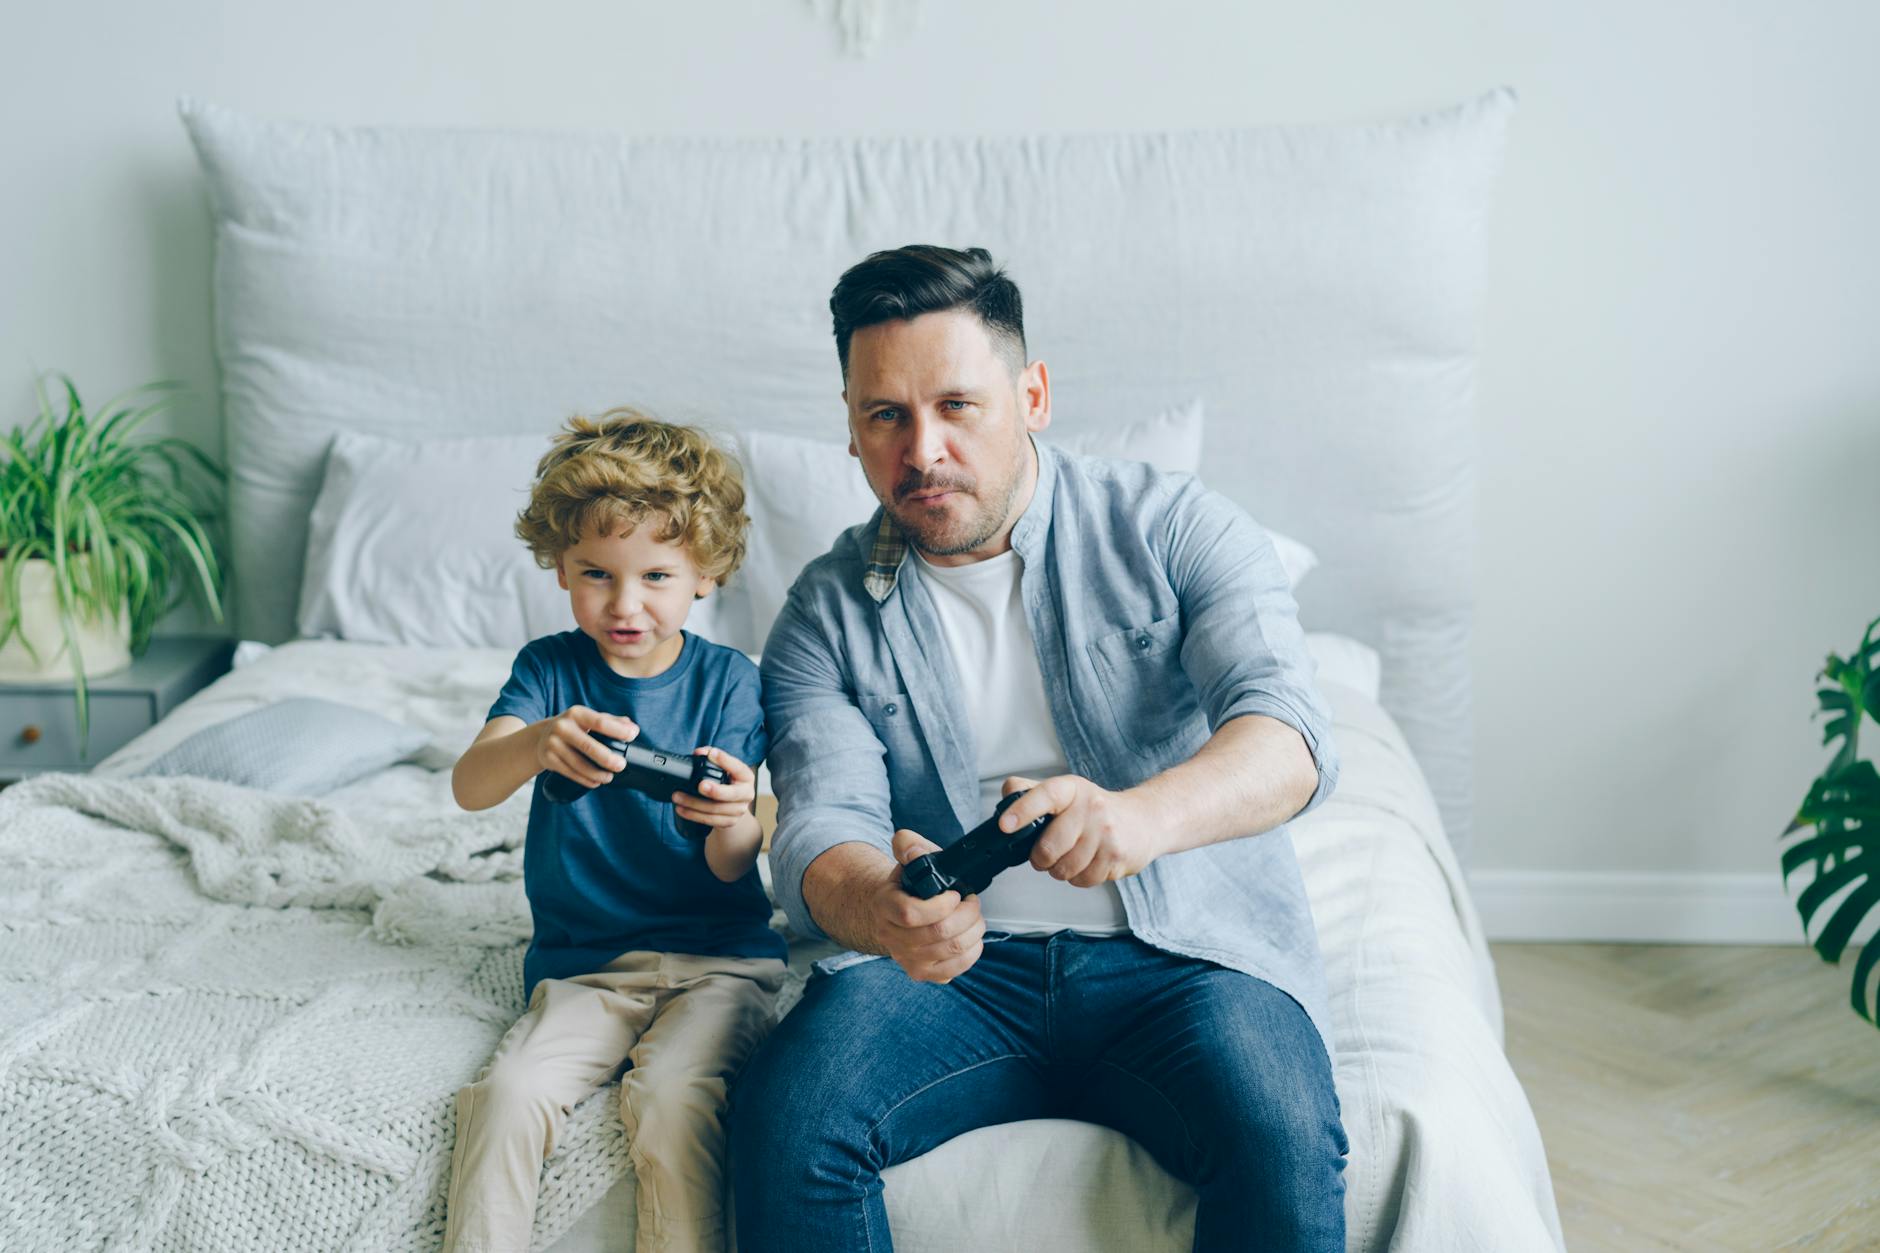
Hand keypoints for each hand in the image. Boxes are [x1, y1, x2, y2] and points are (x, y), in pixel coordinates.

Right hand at [535, 706, 638, 789]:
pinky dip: (585, 780)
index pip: (600, 722)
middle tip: (621, 765)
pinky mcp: (548, 759)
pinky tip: (595, 782)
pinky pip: (570, 773)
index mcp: (576, 713)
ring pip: (579, 764)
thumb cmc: (573, 727)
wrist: (541, 736)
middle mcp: (562, 727)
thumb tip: (633, 728)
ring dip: (597, 774)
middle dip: (608, 758)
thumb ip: (611, 721)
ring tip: (609, 777)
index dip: (618, 730)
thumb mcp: (588, 718)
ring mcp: (553, 743)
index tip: (632, 736)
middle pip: (588, 746)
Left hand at [674, 746, 755, 828]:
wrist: (735, 805)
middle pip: (731, 794)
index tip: (712, 753)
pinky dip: (693, 815)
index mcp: (746, 777)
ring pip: (715, 809)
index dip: (725, 760)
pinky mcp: (728, 822)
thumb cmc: (727, 781)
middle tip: (701, 785)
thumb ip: (711, 755)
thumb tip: (699, 753)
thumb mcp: (724, 767)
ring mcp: (738, 810)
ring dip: (694, 803)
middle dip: (715, 790)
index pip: (738, 767)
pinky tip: (681, 809)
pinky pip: (709, 820)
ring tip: (678, 797)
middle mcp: (746, 794)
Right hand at [874, 829, 985, 983]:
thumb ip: (908, 845)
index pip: (910, 913)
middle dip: (967, 915)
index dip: (940, 905)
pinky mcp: (921, 973)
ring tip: (974, 918)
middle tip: (971, 903)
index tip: (954, 895)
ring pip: (950, 951)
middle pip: (938, 933)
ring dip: (973, 931)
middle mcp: (890, 936)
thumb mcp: (907, 859)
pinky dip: (972, 952)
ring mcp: (905, 958)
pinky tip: (970, 937)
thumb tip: (912, 849)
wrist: (895, 913)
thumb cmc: (908, 886)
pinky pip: (954, 970)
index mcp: (884, 905)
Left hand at [998, 774, 1160, 887]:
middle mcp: (1091, 807)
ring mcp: (1106, 833)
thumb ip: (1033, 792)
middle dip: (1041, 859)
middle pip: (1050, 847)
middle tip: (1045, 856)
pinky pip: (1084, 880)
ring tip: (1071, 857)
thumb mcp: (1067, 791)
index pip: (1046, 795)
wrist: (1144, 820)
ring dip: (1061, 870)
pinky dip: (1080, 878)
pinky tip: (1088, 863)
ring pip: (1065, 868)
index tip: (1005, 825)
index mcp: (1072, 789)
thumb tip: (1007, 794)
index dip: (1023, 810)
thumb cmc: (1096, 808)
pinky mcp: (1117, 856)